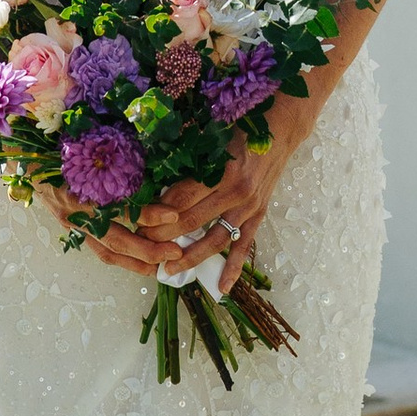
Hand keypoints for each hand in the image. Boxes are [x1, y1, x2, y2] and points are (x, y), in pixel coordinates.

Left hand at [138, 125, 297, 284]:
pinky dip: (233, 268)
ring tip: (168, 270)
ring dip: (190, 257)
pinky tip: (223, 288)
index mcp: (220, 169)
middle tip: (142, 244)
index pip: (180, 200)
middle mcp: (235, 192)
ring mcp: (248, 207)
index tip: (136, 220)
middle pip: (191, 222)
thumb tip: (155, 180)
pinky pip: (244, 246)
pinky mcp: (258, 215)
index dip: (155, 213)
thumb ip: (188, 160)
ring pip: (215, 239)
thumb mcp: (210, 138)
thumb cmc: (240, 127)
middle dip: (163, 236)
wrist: (280, 128)